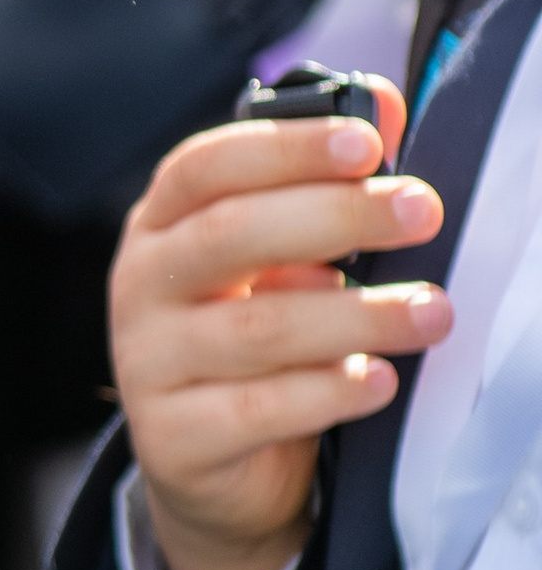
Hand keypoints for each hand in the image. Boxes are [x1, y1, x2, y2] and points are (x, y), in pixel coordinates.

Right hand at [112, 88, 448, 569]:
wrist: (210, 463)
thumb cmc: (253, 337)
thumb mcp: (282, 258)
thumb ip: (324, 185)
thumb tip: (385, 105)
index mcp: (162, 224)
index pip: (207, 166)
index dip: (286, 148)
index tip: (368, 144)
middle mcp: (140, 285)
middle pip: (230, 234)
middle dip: (336, 216)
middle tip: (421, 212)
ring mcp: (148, 363)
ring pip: (254, 328)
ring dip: (355, 315)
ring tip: (428, 312)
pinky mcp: (172, 439)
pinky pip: (255, 411)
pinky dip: (325, 392)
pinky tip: (377, 379)